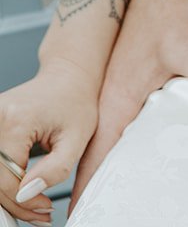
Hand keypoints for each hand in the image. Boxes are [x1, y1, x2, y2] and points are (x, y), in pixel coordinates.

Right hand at [0, 60, 97, 223]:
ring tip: (34, 205)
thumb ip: (54, 169)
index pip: (8, 179)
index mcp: (17, 120)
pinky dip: (6, 181)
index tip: (45, 209)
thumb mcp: (77, 138)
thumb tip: (26, 194)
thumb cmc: (76, 102)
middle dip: (16, 203)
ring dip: (9, 195)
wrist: (69, 77)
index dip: (25, 202)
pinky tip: (24, 190)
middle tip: (40, 214)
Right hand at [71, 0, 187, 206]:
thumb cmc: (169, 5)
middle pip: (109, 154)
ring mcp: (129, 89)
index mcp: (116, 99)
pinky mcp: (145, 80)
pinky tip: (175, 151)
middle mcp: (116, 99)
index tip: (86, 218)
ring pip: (127, 138)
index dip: (90, 190)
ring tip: (154, 193)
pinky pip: (143, 120)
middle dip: (118, 185)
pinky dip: (153, 138)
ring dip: (137, 162)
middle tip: (131, 211)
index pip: (94, 158)